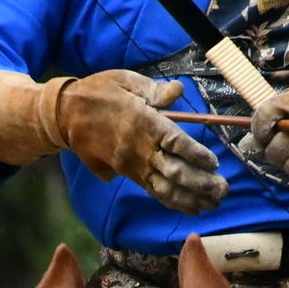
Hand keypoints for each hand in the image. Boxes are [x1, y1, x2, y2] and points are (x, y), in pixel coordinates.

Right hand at [55, 71, 226, 211]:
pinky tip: (192, 207)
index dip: (194, 154)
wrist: (65, 114)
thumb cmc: (99, 93)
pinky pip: (153, 191)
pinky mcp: (126, 174)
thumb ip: (154, 89)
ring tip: (214, 203)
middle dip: (200, 183)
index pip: (174, 142)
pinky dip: (173, 201)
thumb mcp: (126, 80)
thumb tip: (178, 91)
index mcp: (142, 122)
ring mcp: (132, 165)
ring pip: (165, 187)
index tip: (213, 163)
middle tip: (223, 190)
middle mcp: (139, 149)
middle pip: (173, 171)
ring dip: (191, 198)